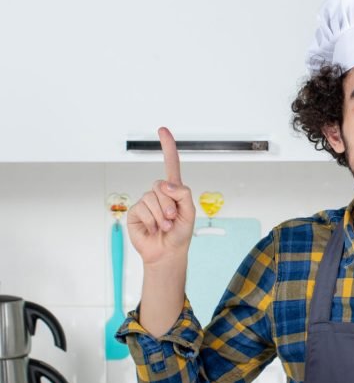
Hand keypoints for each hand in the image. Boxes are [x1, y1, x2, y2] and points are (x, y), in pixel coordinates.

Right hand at [126, 127, 195, 266]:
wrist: (166, 252)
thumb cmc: (180, 233)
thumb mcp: (189, 212)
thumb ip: (183, 194)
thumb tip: (165, 184)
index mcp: (174, 190)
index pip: (171, 164)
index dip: (167, 146)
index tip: (162, 130)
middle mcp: (158, 192)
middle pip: (161, 186)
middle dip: (169, 204)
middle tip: (172, 220)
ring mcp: (146, 201)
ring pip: (152, 198)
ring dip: (161, 216)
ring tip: (164, 227)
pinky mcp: (135, 211)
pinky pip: (142, 209)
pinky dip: (151, 221)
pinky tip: (153, 229)